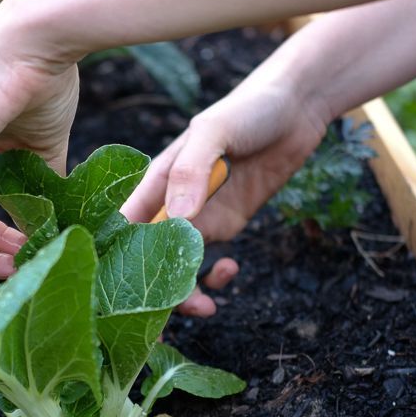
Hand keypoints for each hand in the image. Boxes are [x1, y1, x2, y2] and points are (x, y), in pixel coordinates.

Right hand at [121, 60, 331, 315]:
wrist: (297, 107)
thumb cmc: (249, 108)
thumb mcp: (215, 131)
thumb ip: (191, 171)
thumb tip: (178, 219)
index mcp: (154, 182)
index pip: (123, 229)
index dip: (118, 263)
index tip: (127, 295)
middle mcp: (169, 204)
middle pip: (148, 258)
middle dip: (158, 290)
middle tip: (181, 309)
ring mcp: (198, 218)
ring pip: (177, 268)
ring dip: (187, 293)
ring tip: (209, 306)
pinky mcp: (226, 225)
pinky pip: (209, 261)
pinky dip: (216, 276)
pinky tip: (231, 269)